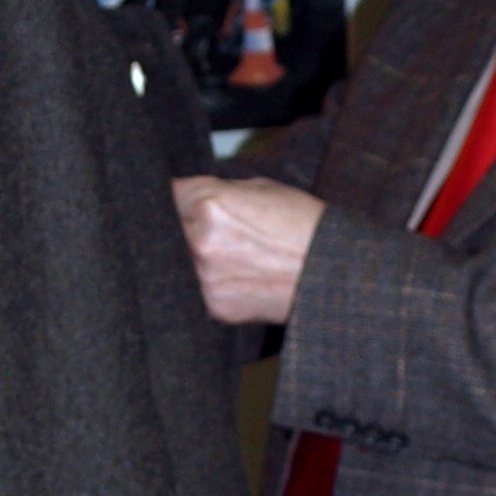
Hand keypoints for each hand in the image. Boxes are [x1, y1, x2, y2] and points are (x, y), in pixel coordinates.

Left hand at [173, 172, 324, 322]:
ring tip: (221, 252)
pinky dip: (203, 280)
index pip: (166, 193)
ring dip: (187, 255)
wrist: (332, 270)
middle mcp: (202, 242)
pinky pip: (192, 289)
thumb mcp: (258, 188)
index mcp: (211, 205)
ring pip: (174, 262)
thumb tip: (186, 195)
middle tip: (196, 226)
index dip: (174, 195)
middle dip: (177, 225)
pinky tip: (228, 273)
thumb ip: (215, 192)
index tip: (177, 199)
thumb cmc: (302, 225)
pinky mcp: (214, 306)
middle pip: (162, 228)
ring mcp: (205, 279)